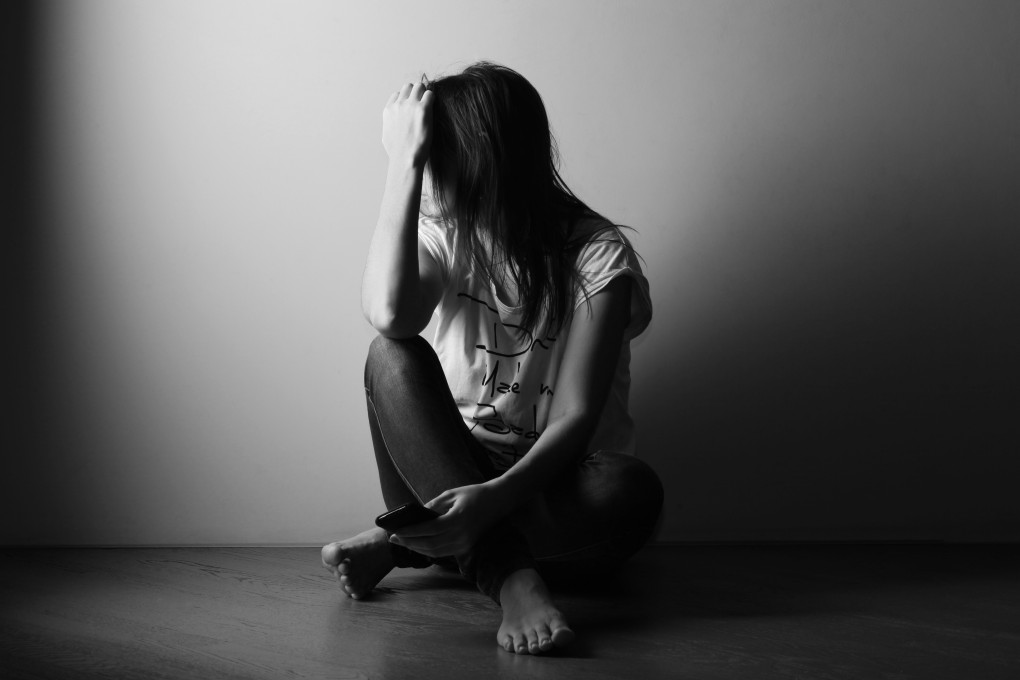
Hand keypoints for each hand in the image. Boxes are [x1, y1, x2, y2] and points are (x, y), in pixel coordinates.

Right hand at [382, 79, 432, 168]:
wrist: (405, 159)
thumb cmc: (398, 153)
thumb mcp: (386, 136)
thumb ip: (390, 125)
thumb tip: (392, 125)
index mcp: (389, 110)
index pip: (397, 94)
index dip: (406, 99)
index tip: (413, 106)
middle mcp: (398, 104)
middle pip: (408, 86)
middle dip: (416, 92)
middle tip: (424, 103)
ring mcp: (410, 105)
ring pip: (419, 86)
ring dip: (425, 93)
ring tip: (430, 105)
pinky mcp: (423, 109)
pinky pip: (430, 94)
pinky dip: (433, 99)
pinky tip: (435, 108)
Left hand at [389, 483, 504, 557]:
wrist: (498, 501)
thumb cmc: (474, 493)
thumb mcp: (451, 494)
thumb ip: (433, 505)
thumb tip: (415, 516)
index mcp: (457, 520)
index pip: (428, 530)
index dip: (410, 532)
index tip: (395, 531)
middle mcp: (461, 535)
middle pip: (429, 545)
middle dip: (409, 543)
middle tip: (393, 538)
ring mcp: (465, 544)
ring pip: (435, 552)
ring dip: (417, 549)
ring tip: (403, 542)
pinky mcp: (466, 547)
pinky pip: (443, 553)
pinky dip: (428, 551)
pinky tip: (418, 545)